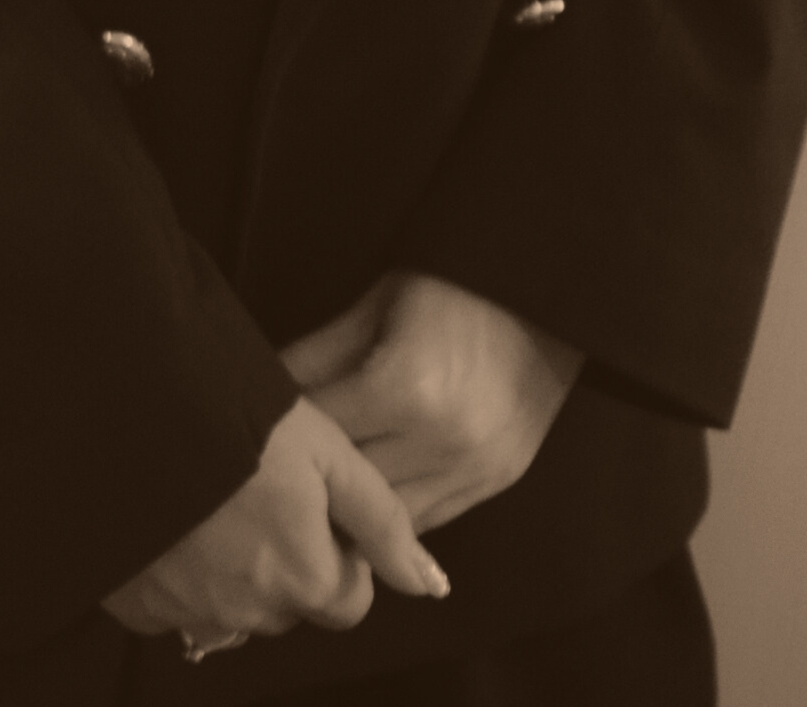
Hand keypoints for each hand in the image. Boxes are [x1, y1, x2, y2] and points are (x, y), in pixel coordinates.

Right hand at [100, 393, 450, 643]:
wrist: (133, 411)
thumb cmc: (238, 419)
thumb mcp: (327, 451)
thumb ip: (383, 521)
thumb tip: (429, 583)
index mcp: (305, 579)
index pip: (348, 598)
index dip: (340, 549)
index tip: (315, 500)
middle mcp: (250, 613)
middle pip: (292, 602)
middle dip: (289, 559)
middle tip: (265, 487)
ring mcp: (189, 613)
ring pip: (236, 605)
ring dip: (237, 566)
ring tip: (220, 495)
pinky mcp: (138, 605)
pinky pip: (177, 602)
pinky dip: (183, 570)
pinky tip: (179, 517)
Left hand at [279, 271, 583, 535]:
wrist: (544, 293)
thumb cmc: (449, 286)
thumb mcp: (373, 308)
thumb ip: (315, 356)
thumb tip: (262, 391)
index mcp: (403, 388)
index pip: (321, 437)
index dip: (288, 439)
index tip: (263, 439)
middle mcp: (440, 441)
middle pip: (351, 487)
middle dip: (317, 481)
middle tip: (286, 476)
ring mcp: (473, 470)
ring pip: (388, 520)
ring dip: (356, 509)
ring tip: (325, 495)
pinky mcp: (496, 483)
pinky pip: (430, 521)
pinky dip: (397, 512)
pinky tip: (374, 496)